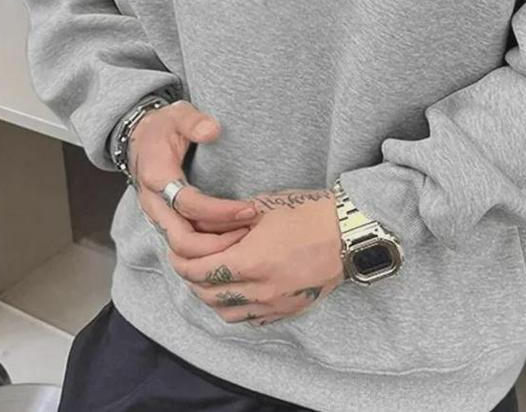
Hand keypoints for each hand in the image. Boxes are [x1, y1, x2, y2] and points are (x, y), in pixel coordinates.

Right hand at [128, 100, 257, 256]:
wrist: (139, 136)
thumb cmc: (162, 126)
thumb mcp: (177, 114)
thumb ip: (193, 121)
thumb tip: (212, 130)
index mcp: (156, 176)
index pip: (189, 204)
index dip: (220, 211)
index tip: (248, 208)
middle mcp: (153, 202)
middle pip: (182, 241)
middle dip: (218, 242)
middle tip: (249, 230)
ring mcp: (157, 215)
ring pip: (182, 249)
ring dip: (213, 248)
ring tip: (244, 235)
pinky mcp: (164, 221)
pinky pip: (184, 245)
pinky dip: (207, 247)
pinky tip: (230, 237)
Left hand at [167, 187, 345, 325]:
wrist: (349, 233)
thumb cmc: (308, 212)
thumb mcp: (262, 207)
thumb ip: (227, 221)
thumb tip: (199, 225)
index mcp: (250, 261)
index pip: (199, 272)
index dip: (182, 263)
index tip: (176, 252)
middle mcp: (260, 290)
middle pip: (208, 296)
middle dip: (192, 279)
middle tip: (188, 262)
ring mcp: (275, 304)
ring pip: (227, 312)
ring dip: (211, 297)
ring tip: (210, 276)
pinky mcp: (289, 310)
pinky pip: (251, 318)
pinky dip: (236, 307)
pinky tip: (237, 288)